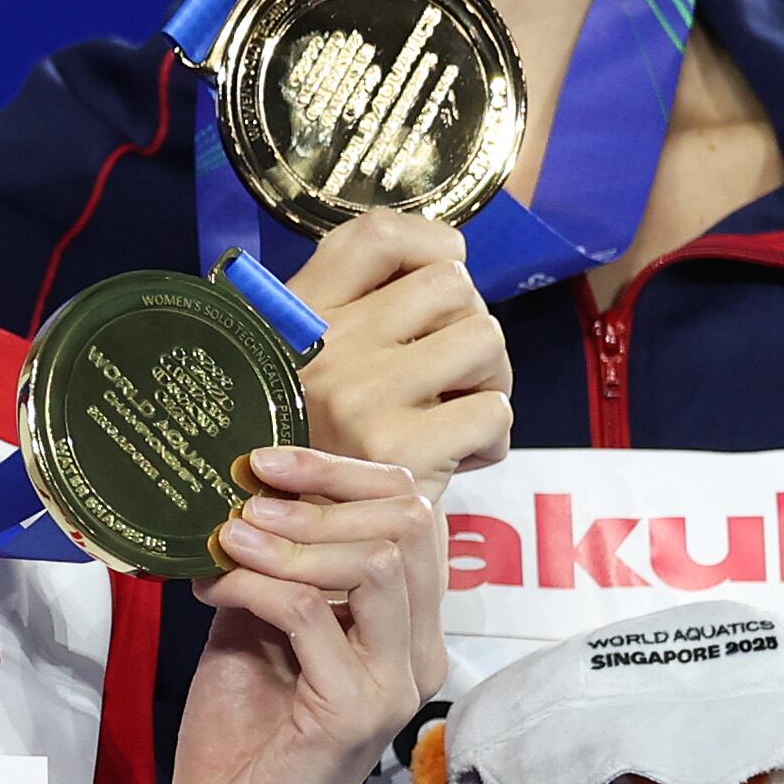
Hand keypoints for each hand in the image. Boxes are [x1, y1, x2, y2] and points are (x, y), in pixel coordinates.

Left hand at [163, 448, 448, 783]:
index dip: (345, 472)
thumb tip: (251, 489)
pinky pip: (311, 614)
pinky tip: (213, 588)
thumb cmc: (245, 729)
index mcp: (409, 624)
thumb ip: (278, 563)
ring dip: (291, 537)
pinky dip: (256, 585)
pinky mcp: (355, 714)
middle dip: (320, 493)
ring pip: (376, 563)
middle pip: (408, 525)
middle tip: (245, 497)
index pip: (415, 512)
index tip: (268, 460)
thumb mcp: (261, 623)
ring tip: (229, 538)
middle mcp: (420, 652)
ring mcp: (396, 685)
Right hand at [284, 210, 514, 481]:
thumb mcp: (302, 366)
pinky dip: (490, 438)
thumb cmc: (315, 449)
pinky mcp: (398, 452)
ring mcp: (360, 396)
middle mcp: (324, 346)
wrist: (289, 548)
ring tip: (456, 415)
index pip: (378, 234)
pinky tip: (455, 458)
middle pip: (452, 286)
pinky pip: (494, 412)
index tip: (439, 279)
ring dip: (490, 381)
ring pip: (485, 340)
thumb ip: (351, 313)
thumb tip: (447, 260)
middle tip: (450, 376)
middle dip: (469, 329)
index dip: (432, 246)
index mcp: (295, 316)